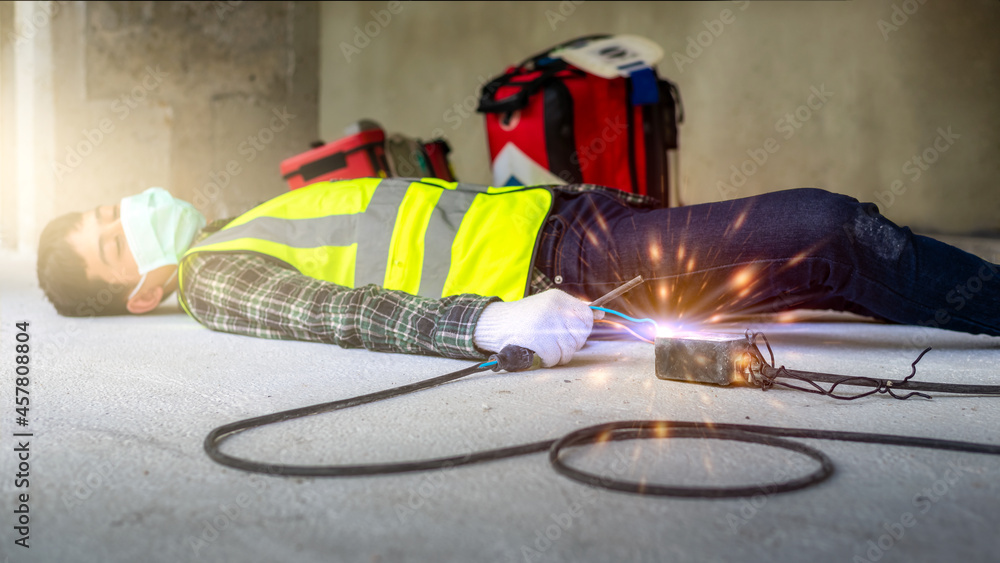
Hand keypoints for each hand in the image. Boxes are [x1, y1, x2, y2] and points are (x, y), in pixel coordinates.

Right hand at [473, 289, 602, 366]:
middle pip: (580, 335)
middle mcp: (554, 309)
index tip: (573, 335)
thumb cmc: (525, 318)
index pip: (586, 316)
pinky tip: (539, 354)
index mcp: (558, 298)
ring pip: (569, 349)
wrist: (496, 324)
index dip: (583, 330)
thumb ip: (571, 311)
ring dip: (559, 355)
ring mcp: (546, 324)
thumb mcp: (548, 306)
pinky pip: (555, 358)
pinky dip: (548, 361)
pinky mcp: (538, 340)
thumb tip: (599, 314)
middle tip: (556, 343)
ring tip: (546, 348)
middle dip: (571, 345)